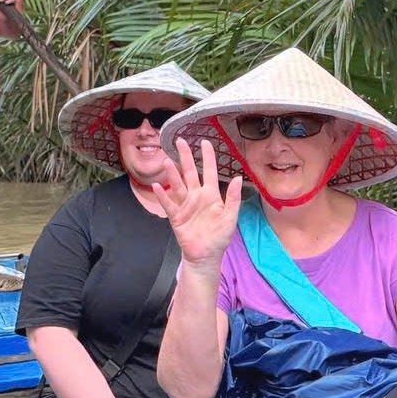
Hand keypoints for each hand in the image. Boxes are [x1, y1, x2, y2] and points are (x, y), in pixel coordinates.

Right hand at [150, 137, 241, 268]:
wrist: (206, 256)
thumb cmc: (219, 237)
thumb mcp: (230, 218)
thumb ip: (234, 198)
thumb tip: (238, 178)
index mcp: (211, 195)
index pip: (210, 171)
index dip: (208, 157)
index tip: (205, 142)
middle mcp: (197, 197)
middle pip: (190, 173)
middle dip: (185, 157)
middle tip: (179, 142)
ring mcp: (185, 205)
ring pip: (177, 185)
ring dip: (172, 174)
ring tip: (166, 161)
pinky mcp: (176, 217)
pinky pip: (168, 204)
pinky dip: (162, 196)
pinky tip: (157, 186)